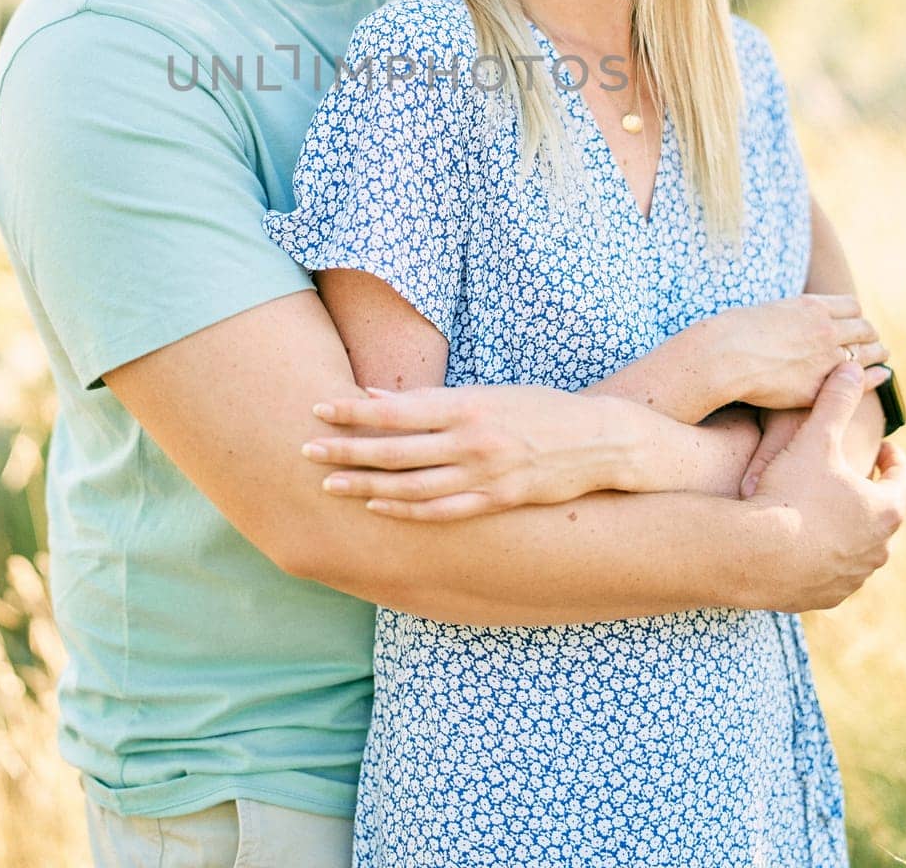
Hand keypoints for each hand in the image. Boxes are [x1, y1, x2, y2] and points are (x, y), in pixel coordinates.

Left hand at [302, 384, 639, 519]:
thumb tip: (378, 395)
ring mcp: (484, 474)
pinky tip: (379, 507)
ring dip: (366, 486)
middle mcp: (470, 439)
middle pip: (394, 450)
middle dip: (346, 452)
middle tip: (305, 451)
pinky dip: (407, 511)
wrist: (600, 440)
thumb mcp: (487, 393)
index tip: (317, 408)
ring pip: (411, 486)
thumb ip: (432, 399)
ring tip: (330, 486)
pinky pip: (443, 511)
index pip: (396, 409)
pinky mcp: (498, 501)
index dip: (353, 411)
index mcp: (466, 404)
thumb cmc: (539, 409)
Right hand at [714, 294, 888, 410]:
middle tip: (870, 342)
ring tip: (879, 357)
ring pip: (868, 352)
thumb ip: (791, 315)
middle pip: (865, 328)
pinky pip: (861, 380)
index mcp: (811, 307)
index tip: (853, 324)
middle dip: (869, 335)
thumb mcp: (767, 310)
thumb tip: (795, 321)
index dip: (855, 316)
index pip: (852, 306)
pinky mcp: (820, 386)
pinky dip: (876, 377)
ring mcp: (826, 358)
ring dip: (876, 354)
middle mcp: (825, 329)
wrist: (722, 356)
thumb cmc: (733, 332)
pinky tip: (882, 376)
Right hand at [747, 364, 905, 611]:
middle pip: (883, 515)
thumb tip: (851, 367)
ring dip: (848, 527)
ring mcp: (853, 576)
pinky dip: (823, 555)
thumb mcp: (814, 439)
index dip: (894, 458)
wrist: (756, 555)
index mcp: (884, 509)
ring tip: (824, 509)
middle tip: (851, 475)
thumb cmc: (791, 493)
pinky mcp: (826, 596)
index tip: (884, 447)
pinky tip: (801, 542)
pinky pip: (832, 572)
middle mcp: (878, 549)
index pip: (903, 479)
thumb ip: (836, 402)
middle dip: (869, 493)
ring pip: (859, 547)